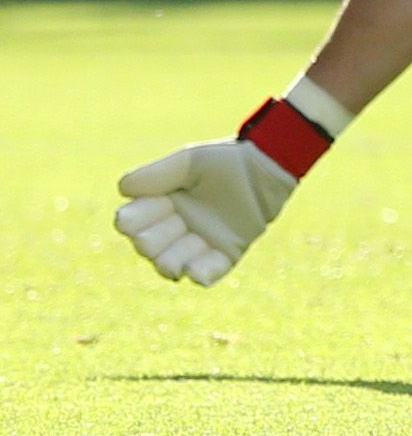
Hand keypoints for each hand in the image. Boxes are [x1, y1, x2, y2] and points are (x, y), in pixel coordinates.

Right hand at [116, 137, 299, 285]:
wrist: (267, 167)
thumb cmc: (224, 161)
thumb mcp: (188, 162)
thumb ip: (156, 173)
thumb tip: (122, 190)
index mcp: (157, 206)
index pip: (129, 223)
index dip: (136, 219)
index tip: (159, 203)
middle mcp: (172, 229)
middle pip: (146, 248)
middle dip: (155, 238)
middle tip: (177, 218)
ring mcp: (198, 244)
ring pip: (170, 265)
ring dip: (174, 257)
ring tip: (192, 239)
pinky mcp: (225, 254)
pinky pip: (207, 274)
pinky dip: (201, 274)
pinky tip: (197, 273)